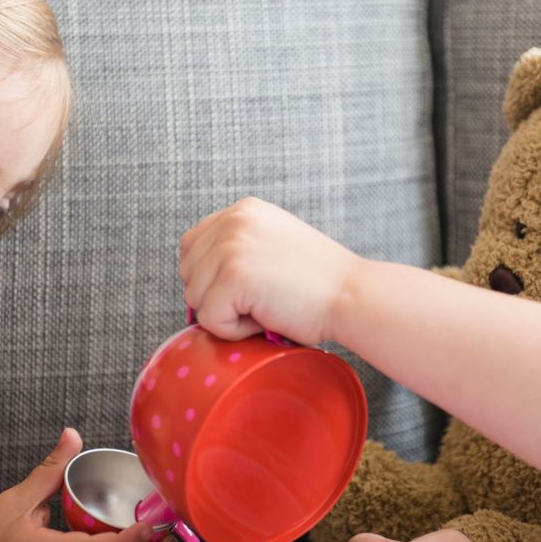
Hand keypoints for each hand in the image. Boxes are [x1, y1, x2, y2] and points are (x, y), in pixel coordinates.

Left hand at [179, 197, 361, 343]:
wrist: (353, 295)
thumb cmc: (319, 283)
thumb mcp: (273, 244)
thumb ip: (238, 247)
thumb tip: (195, 277)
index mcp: (242, 210)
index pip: (193, 245)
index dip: (212, 276)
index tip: (249, 286)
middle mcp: (233, 220)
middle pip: (188, 272)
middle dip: (217, 296)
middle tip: (262, 298)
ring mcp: (231, 246)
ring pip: (195, 298)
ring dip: (227, 314)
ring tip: (267, 305)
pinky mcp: (234, 276)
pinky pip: (209, 320)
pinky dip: (235, 331)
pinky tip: (267, 316)